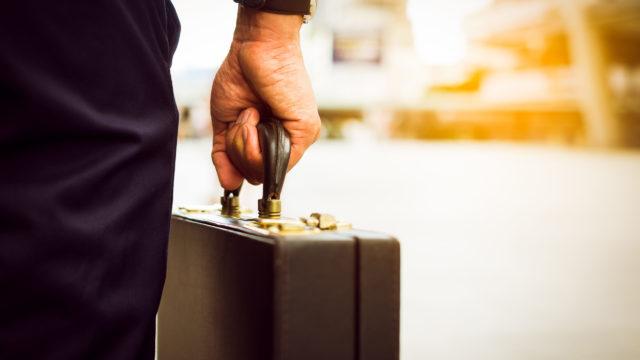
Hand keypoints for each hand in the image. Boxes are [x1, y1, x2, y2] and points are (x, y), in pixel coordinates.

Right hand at [210, 7, 320, 189]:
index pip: (251, 173)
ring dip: (243, 141)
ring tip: (250, 112)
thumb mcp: (226, 123)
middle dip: (237, 148)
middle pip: (254, 175)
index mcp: (269, 141)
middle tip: (243, 117)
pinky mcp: (304, 132)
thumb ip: (225, 155)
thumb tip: (229, 186)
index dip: (236, 161)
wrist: (254, 47)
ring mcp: (297, 140)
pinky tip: (254, 115)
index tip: (233, 132)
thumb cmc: (241, 77)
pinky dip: (253, 140)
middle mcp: (285, 143)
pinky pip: (272, 161)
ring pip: (261, 170)